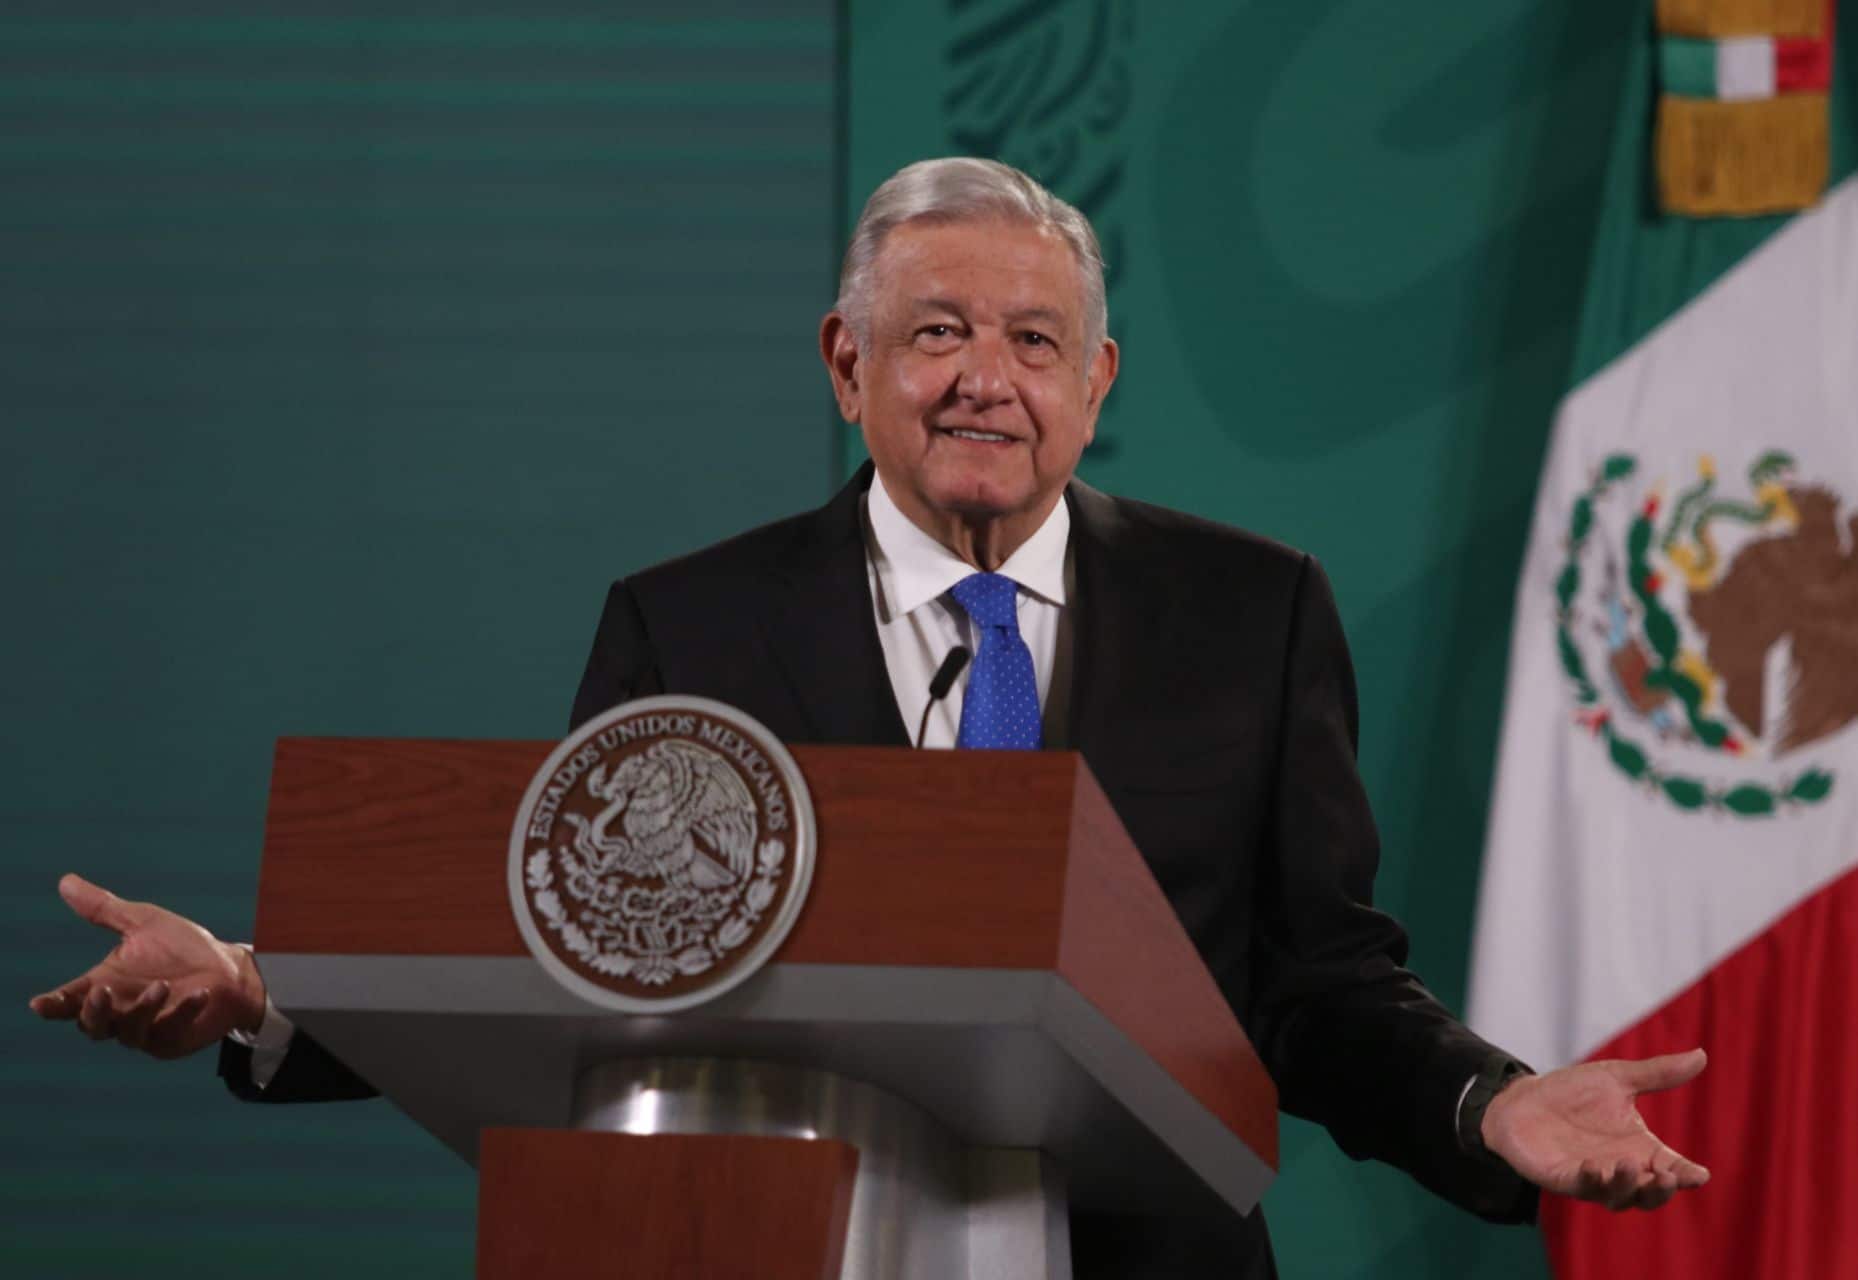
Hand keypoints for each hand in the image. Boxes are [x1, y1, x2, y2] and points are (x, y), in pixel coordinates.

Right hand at [28, 873, 267, 1059]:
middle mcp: (121, 1012)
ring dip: (142, 1010)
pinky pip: (170, 1032)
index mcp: (106, 985)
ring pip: (128, 1033)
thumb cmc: (183, 947)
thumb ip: (104, 909)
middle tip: (102, 991)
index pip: (70, 1001)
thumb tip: (66, 881)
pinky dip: (182, 1013)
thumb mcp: (144, 923)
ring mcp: (145, 1030)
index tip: (40, 1004)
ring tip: (162, 986)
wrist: (229, 968)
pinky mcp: (172, 1040)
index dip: (53, 1005)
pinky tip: (199, 995)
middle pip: (92, 1025)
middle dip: (93, 1011)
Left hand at [1482, 1049, 1709, 1210]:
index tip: (1700, 1175)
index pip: (1673, 1168)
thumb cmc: (1573, 1092)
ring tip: (1629, 1164)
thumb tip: (1702, 1054)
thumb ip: (1657, 1073)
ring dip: (1627, 1186)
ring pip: (1619, 1197)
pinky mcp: (1564, 1179)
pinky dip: (1590, 1180)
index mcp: (1640, 1148)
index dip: (1687, 1175)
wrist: (1523, 1099)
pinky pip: (1582, 1187)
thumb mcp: (1617, 1078)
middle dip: (1661, 1190)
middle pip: (1650, 1194)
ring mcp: (1593, 1178)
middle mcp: (1621, 1168)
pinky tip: (1593, 1166)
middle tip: (1668, 1177)